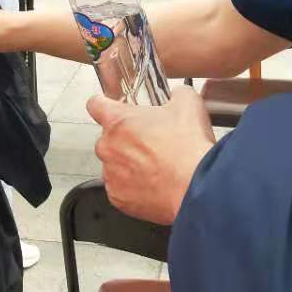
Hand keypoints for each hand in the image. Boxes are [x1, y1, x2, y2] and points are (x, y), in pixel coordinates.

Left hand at [87, 89, 215, 224]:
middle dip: (126, 139)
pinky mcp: (118, 198)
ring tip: (157, 167)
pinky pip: (121, 188)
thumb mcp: (188, 104)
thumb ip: (176, 94)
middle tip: (152, 142)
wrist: (196, 188)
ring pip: (115, 165)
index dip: (104, 104)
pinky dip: (134, 187)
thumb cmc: (188, 147)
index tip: (112, 109)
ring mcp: (110, 174)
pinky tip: (155, 184)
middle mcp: (107, 147)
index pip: (95, 104)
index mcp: (117, 121)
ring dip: (130, 164)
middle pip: (108, 138)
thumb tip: (177, 95)